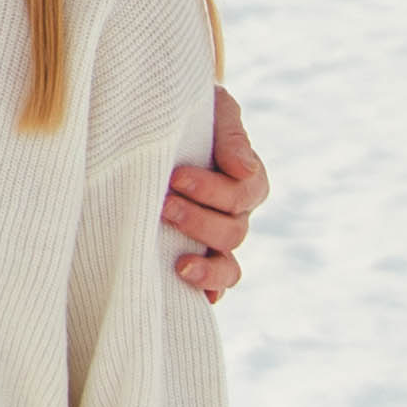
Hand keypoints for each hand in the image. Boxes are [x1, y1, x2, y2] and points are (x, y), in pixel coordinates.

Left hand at [160, 86, 269, 301]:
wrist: (159, 122)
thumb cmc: (190, 113)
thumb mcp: (214, 109)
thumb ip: (230, 134)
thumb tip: (243, 168)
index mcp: (247, 179)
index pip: (244, 192)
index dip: (212, 190)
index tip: (177, 177)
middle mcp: (237, 213)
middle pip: (234, 230)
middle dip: (199, 221)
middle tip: (165, 206)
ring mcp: (217, 238)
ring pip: (229, 263)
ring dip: (206, 264)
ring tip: (180, 263)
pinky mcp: (197, 253)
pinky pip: (215, 283)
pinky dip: (210, 291)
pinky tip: (197, 297)